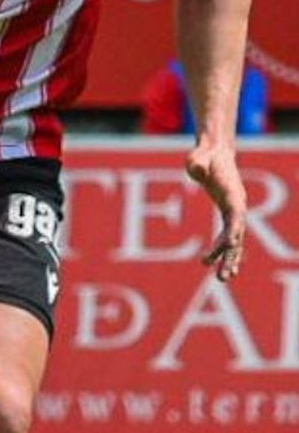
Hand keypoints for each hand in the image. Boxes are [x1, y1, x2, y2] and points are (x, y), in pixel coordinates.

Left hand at [186, 140, 246, 281]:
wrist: (215, 153)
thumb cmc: (205, 156)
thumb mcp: (198, 157)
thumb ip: (197, 163)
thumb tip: (194, 168)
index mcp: (233, 193)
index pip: (236, 216)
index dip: (234, 230)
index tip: (229, 246)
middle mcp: (238, 206)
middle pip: (237, 235)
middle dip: (231, 256)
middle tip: (223, 276)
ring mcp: (234, 212)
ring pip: (235, 240)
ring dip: (229, 259)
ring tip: (222, 279)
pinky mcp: (227, 214)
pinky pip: (227, 236)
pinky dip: (223, 251)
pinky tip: (214, 265)